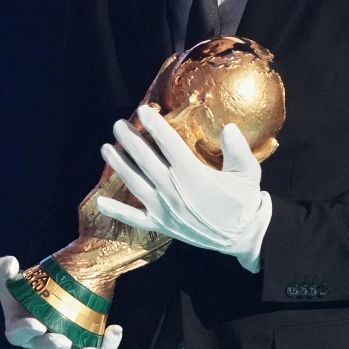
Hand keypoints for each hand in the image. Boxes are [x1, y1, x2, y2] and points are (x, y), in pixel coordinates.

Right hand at [0, 255, 122, 348]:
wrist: (50, 284)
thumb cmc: (22, 285)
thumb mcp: (6, 274)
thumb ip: (0, 269)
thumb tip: (11, 264)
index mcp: (19, 328)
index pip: (18, 335)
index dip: (25, 332)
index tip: (36, 324)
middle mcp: (41, 341)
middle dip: (55, 346)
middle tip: (63, 340)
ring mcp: (64, 345)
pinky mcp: (83, 343)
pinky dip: (107, 347)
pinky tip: (115, 330)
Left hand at [96, 104, 271, 271]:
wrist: (244, 237)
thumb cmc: (245, 202)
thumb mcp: (248, 173)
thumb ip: (237, 149)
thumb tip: (228, 126)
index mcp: (194, 175)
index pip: (168, 144)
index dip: (154, 125)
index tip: (143, 110)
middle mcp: (173, 190)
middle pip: (145, 160)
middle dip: (129, 140)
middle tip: (118, 124)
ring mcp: (164, 209)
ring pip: (134, 183)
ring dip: (119, 165)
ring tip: (106, 148)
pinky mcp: (161, 225)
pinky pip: (134, 218)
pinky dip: (116, 211)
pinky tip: (100, 203)